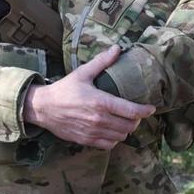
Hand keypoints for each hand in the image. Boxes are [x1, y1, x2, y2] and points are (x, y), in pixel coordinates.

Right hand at [22, 46, 155, 149]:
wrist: (43, 107)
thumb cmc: (63, 89)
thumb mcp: (82, 73)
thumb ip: (101, 62)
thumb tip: (117, 49)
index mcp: (101, 102)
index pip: (132, 111)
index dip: (145, 111)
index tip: (151, 108)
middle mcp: (99, 120)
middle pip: (130, 126)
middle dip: (136, 120)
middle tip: (133, 112)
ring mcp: (93, 132)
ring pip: (121, 136)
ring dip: (125, 129)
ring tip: (123, 121)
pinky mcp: (87, 140)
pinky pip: (109, 144)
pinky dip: (114, 139)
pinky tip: (111, 130)